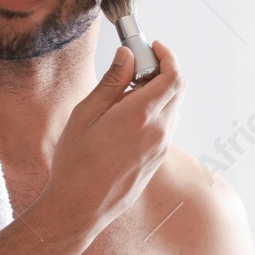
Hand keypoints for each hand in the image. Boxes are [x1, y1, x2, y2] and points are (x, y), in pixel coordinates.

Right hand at [28, 41, 184, 242]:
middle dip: (163, 71)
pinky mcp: (157, 161)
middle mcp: (159, 131)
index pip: (173, 76)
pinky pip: (165, 128)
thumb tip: (127, 56)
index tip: (154, 47)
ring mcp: (160, 148)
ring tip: (126, 94)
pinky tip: (127, 118)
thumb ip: (112, 82)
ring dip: (159, 94)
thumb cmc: (76, 161)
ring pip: (172, 109)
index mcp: (142, 115)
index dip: (168, 56)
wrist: (79, 206)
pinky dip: (155, 113)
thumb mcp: (87, 113)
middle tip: (137, 66)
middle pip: (178, 90)